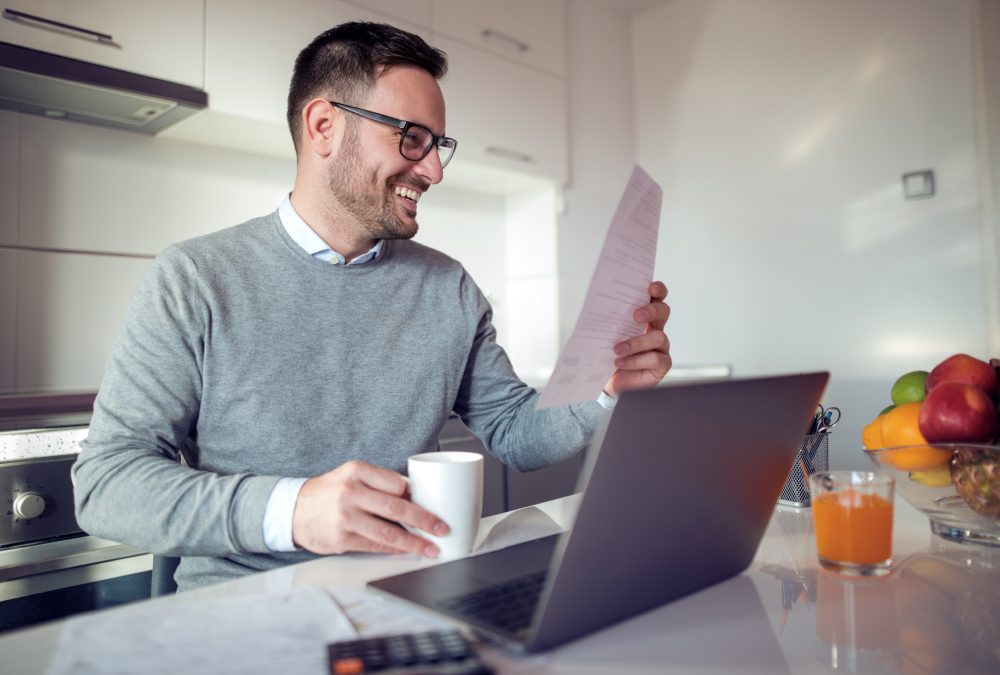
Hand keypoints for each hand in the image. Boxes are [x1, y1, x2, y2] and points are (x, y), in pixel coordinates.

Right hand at [291, 460, 447, 556]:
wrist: (292, 510)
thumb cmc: (327, 492)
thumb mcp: (350, 475)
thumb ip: (378, 481)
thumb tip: (413, 493)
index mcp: (356, 471)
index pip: (396, 483)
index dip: (415, 495)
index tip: (431, 503)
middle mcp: (351, 492)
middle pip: (396, 507)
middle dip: (424, 520)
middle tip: (441, 527)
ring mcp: (346, 517)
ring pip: (388, 531)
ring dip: (414, 542)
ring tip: (430, 547)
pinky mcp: (342, 538)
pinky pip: (375, 545)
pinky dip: (394, 549)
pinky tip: (406, 550)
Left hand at [604, 282, 671, 397]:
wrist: (610, 382)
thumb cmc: (610, 355)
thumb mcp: (607, 336)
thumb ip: (609, 322)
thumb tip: (596, 309)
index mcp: (645, 318)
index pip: (656, 298)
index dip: (658, 290)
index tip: (650, 288)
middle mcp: (656, 329)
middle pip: (664, 311)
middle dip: (652, 310)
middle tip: (636, 316)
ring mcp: (661, 347)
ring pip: (659, 337)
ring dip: (636, 342)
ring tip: (617, 349)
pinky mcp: (662, 365)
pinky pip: (655, 359)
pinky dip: (635, 361)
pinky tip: (620, 362)